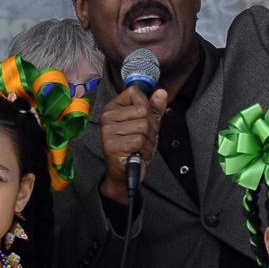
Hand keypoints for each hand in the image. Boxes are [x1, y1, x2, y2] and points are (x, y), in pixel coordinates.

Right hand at [97, 86, 169, 204]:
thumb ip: (154, 108)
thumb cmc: (133, 148)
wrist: (124, 174)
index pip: (135, 93)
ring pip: (144, 126)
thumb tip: (161, 93)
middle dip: (151, 127)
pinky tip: (138, 153)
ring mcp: (108, 131)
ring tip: (140, 146)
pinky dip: (145, 150)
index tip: (142, 120)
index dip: (146, 107)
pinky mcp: (112, 145)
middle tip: (143, 138)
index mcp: (113, 108)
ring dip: (149, 140)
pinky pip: (140, 140)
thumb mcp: (147, 125)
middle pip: (143, 110)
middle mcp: (107, 117)